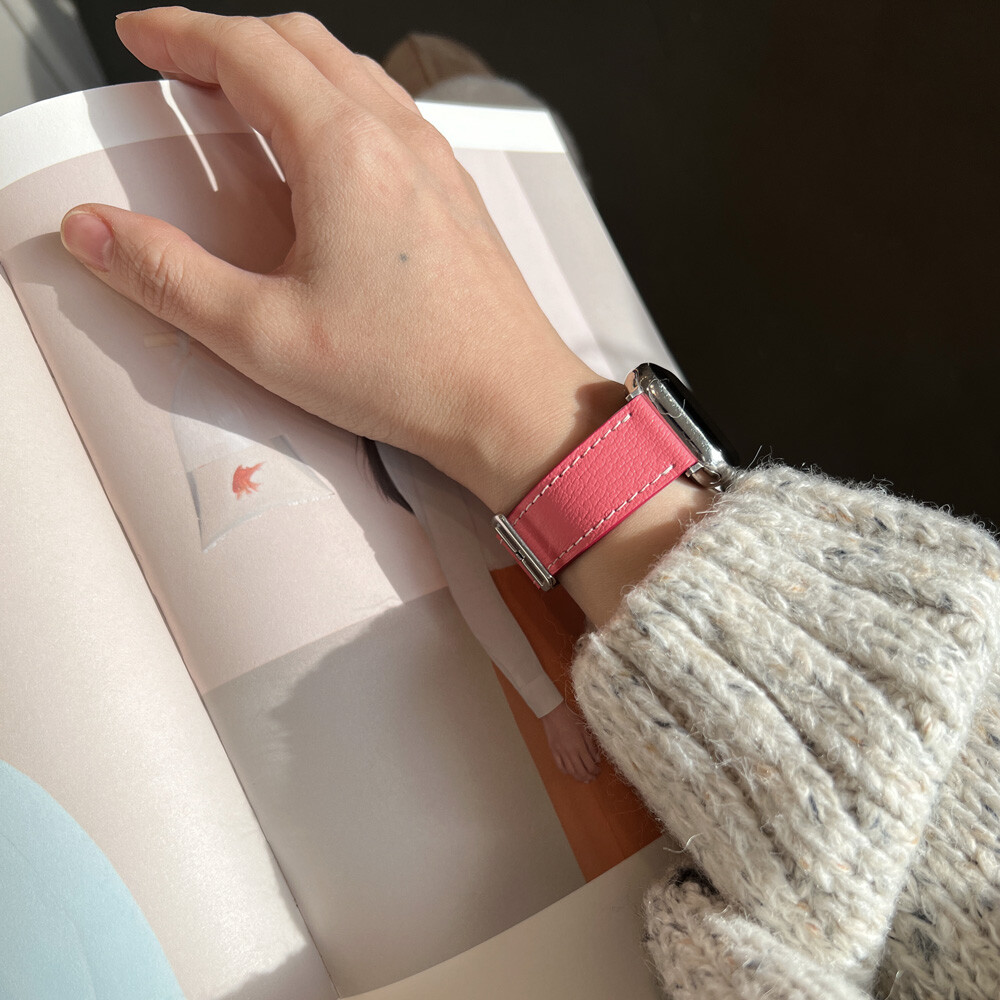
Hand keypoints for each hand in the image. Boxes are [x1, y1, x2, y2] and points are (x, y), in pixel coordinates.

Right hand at [61, 8, 709, 625]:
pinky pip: (391, 113)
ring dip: (289, 64)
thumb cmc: (410, 374)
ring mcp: (437, 162)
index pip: (246, 52)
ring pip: (353, 72)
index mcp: (344, 152)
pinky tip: (327, 149)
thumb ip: (167, 276)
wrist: (512, 405)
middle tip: (180, 61)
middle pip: (302, 43)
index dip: (181, 33)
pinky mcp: (456, 194)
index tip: (142, 35)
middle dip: (230, 39)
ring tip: (244, 96)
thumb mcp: (263, 335)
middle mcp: (396, 139)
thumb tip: (93, 231)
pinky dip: (339, 101)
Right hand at [541, 700, 600, 782]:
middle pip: (581, 771)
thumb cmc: (570, 719)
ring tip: (583, 779)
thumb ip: (591, 746)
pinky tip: (570, 772)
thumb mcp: (585, 731)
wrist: (554, 713)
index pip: (590, 765)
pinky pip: (560, 766)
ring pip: (571, 771)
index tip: (598, 771)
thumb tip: (596, 759)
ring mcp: (561, 753)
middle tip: (593, 778)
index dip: (595, 771)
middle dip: (588, 777)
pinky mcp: (554, 752)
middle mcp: (571, 753)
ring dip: (578, 777)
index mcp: (580, 747)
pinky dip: (566, 771)